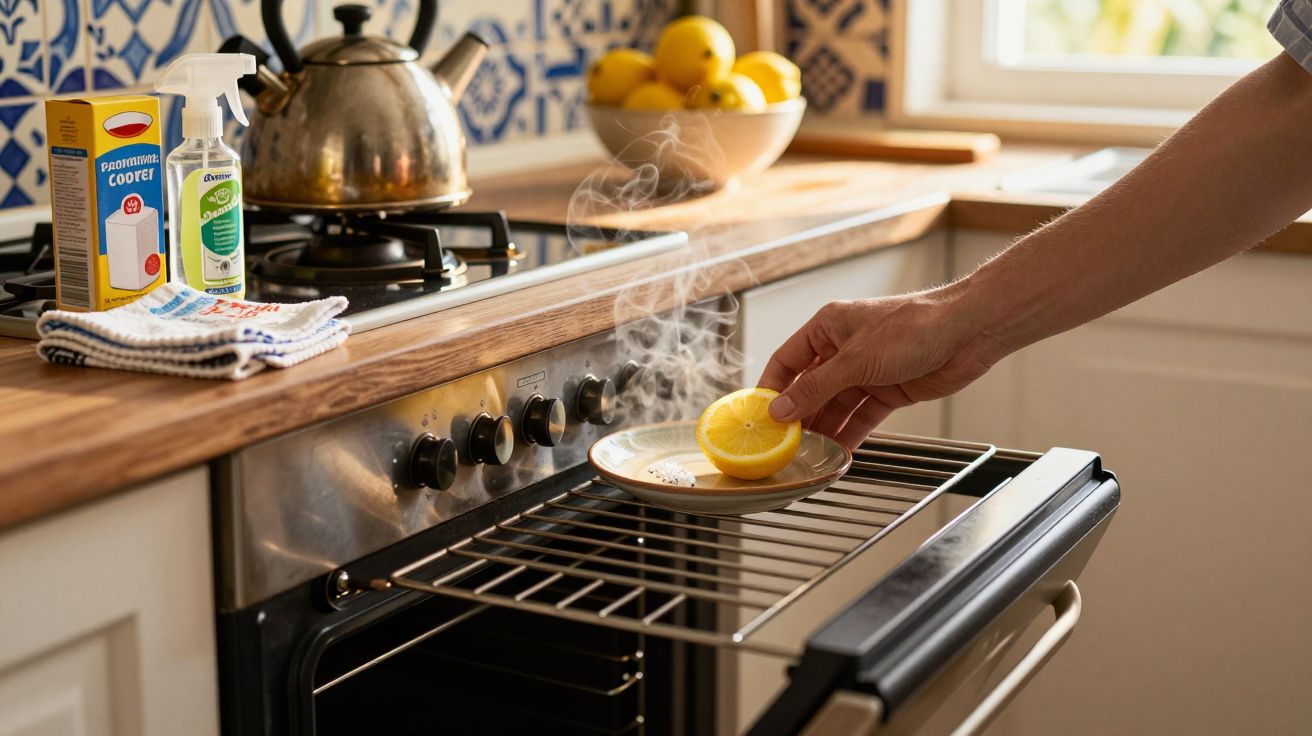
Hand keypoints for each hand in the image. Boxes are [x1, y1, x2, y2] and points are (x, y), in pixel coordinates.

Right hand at [757, 288, 1001, 448]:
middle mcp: (844, 348)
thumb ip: (815, 387)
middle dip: (798, 416)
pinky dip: (851, 434)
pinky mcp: (889, 390)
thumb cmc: (913, 327)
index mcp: (829, 327)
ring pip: (836, 406)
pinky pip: (862, 416)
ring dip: (824, 429)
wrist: (968, 333)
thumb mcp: (855, 360)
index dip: (772, 387)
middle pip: (811, 387)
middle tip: (782, 444)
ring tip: (808, 454)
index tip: (758, 416)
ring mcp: (867, 371)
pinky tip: (839, 452)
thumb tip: (780, 409)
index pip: (787, 360)